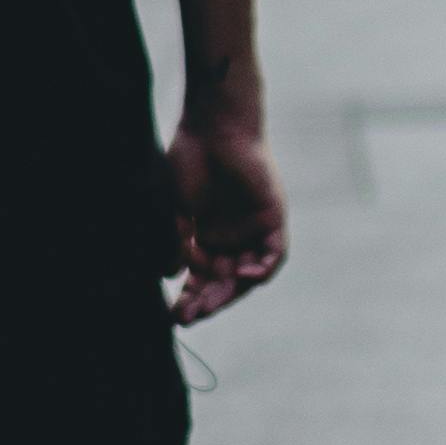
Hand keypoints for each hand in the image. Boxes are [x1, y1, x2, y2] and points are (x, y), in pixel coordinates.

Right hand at [165, 110, 287, 326]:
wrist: (213, 127)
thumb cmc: (189, 161)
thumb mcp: (175, 209)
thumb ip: (177, 242)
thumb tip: (171, 275)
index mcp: (206, 237)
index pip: (201, 279)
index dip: (188, 298)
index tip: (172, 315)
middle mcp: (230, 239)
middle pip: (223, 283)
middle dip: (205, 302)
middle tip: (186, 317)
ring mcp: (252, 231)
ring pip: (247, 275)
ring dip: (230, 292)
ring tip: (207, 305)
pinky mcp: (273, 220)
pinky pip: (273, 256)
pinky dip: (262, 269)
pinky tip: (243, 275)